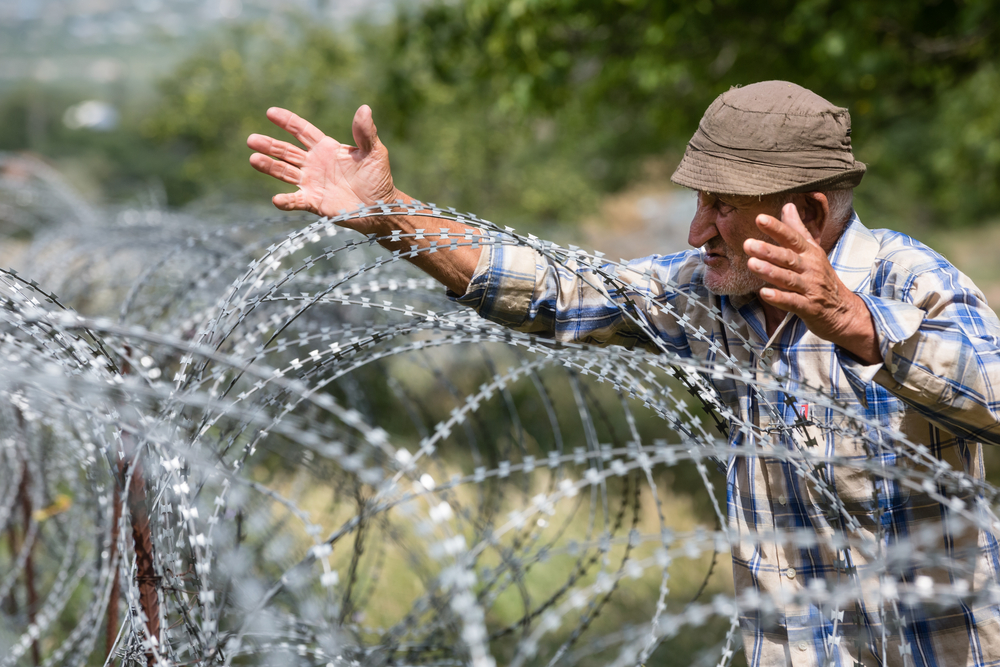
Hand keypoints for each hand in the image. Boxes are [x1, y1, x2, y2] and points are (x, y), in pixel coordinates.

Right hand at [247, 105, 396, 232]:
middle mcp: (314, 164)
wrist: (380, 207)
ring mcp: (312, 183)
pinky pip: (296, 201)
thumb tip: (364, 109)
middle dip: (269, 145)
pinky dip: (286, 201)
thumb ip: (366, 133)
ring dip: (269, 167)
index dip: (287, 121)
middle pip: (286, 151)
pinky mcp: (314, 202)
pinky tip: (277, 200)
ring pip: (284, 172)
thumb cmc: (379, 178)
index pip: (302, 131)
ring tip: (253, 159)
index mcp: (326, 148)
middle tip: (251, 140)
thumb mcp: (374, 152)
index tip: (270, 112)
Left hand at [744, 203, 879, 363]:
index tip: (760, 218)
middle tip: (748, 244)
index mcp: (810, 253)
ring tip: (751, 264)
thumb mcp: (813, 251)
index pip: (792, 238)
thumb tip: (788, 205)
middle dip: (768, 250)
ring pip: (788, 278)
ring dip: (770, 271)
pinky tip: (764, 293)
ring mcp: (810, 288)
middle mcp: (810, 268)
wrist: (844, 311)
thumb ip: (798, 229)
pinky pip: (793, 302)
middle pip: (788, 257)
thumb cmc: (822, 278)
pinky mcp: (809, 307)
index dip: (777, 228)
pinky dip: (779, 298)